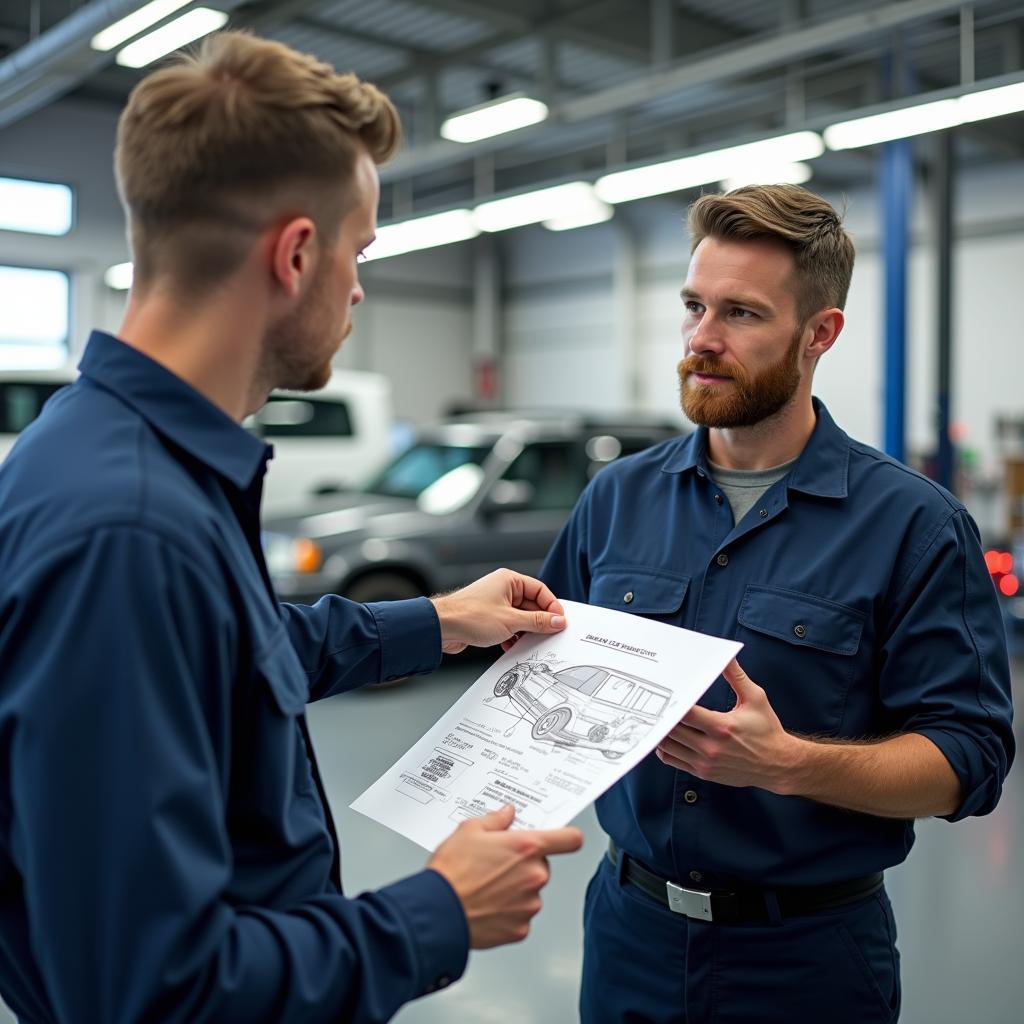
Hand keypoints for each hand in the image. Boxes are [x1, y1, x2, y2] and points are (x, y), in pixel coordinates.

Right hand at [428, 804, 583, 948]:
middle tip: (498, 864)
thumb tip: (506, 814)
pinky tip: (487, 906)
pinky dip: (508, 912)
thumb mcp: (468, 830)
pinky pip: (521, 916)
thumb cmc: (451, 872)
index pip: (569, 839)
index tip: (564, 838)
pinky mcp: (520, 929)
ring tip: (486, 888)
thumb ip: (495, 820)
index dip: (567, 836)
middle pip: (542, 865)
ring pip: (531, 892)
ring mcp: (529, 905)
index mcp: (527, 847)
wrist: (437, 913)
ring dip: (516, 889)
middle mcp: (534, 876)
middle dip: (524, 864)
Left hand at [430, 569, 565, 653]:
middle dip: (538, 622)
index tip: (560, 621)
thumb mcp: (510, 621)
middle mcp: (503, 589)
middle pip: (531, 605)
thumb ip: (537, 622)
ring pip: (520, 618)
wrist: (440, 627)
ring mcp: (495, 603)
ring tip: (528, 642)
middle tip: (548, 635)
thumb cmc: (468, 615)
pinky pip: (509, 626)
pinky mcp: (489, 617)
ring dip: (525, 631)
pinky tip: (512, 645)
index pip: (540, 590)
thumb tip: (557, 621)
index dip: (552, 606)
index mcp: (509, 580)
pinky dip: (513, 636)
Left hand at [655, 659, 798, 791]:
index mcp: (722, 727)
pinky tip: (667, 737)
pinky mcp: (703, 773)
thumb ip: (737, 677)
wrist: (778, 764)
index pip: (687, 714)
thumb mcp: (756, 699)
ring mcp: (705, 763)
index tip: (669, 694)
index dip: (674, 704)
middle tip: (659, 704)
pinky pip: (673, 760)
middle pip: (672, 730)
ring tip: (661, 720)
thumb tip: (727, 656)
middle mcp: (711, 748)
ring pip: (668, 747)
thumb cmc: (767, 730)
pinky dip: (665, 749)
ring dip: (661, 732)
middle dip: (664, 716)